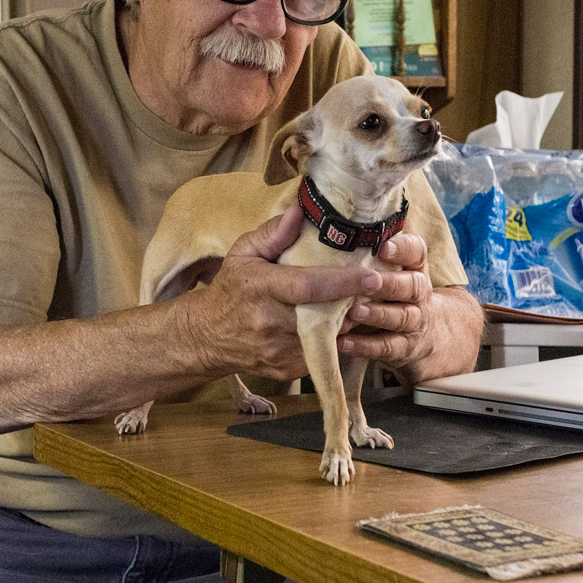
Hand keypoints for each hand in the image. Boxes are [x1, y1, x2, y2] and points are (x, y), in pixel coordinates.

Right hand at [182, 205, 380, 381]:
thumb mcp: (243, 253)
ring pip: (330, 336)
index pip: (306, 287)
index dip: (341, 282)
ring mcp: (279, 351)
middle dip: (354, 301)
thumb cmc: (231, 288)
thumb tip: (299, 212)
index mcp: (259, 288)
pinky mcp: (287, 370)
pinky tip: (335, 321)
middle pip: (325, 314)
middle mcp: (269, 323)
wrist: (208, 337)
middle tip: (374, 285)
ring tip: (358, 300)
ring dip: (348, 319)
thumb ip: (272, 233)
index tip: (370, 276)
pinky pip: (322, 353)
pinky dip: (334, 337)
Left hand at [337, 233, 454, 379]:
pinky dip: (366, 345)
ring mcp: (415, 320)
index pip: (416, 251)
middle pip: (412, 286)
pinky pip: (387, 346)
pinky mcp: (405, 346)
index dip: (402, 248)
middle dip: (389, 284)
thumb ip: (363, 251)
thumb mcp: (387, 268)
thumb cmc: (390, 291)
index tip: (383, 247)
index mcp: (414, 267)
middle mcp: (419, 292)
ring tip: (354, 312)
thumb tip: (309, 222)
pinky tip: (344, 342)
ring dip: (378, 314)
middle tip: (368, 281)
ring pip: (401, 316)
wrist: (422, 332)